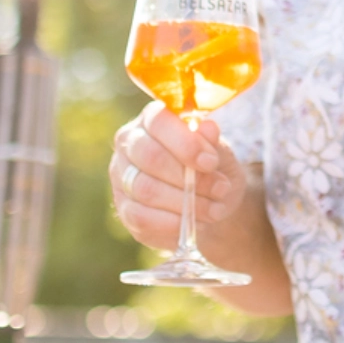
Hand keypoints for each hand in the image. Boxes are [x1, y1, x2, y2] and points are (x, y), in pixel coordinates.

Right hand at [110, 102, 249, 255]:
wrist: (211, 199)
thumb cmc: (211, 166)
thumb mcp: (220, 151)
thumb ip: (212, 141)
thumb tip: (207, 128)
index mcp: (151, 120)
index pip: (159, 121)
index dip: (186, 143)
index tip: (212, 162)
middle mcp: (129, 144)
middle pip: (150, 157)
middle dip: (188, 177)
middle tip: (221, 188)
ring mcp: (122, 177)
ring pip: (146, 189)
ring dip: (186, 202)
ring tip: (215, 209)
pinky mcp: (125, 209)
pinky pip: (142, 217)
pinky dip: (174, 222)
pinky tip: (195, 222)